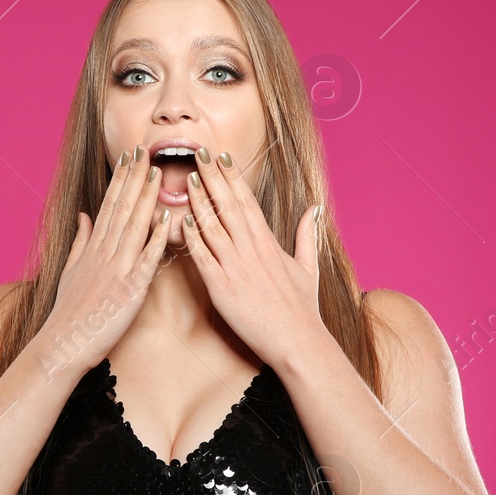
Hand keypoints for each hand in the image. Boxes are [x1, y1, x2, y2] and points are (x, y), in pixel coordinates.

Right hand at [34, 146, 171, 379]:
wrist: (64, 343)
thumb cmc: (69, 312)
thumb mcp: (70, 270)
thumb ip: (79, 240)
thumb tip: (83, 214)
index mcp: (92, 247)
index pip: (109, 204)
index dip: (120, 179)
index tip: (130, 156)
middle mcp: (104, 253)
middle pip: (122, 208)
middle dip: (134, 177)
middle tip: (146, 150)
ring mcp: (117, 269)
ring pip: (135, 226)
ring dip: (147, 198)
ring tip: (158, 172)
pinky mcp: (130, 289)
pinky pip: (146, 259)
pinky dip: (157, 237)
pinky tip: (167, 218)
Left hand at [179, 146, 324, 368]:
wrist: (298, 342)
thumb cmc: (302, 309)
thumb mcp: (309, 266)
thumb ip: (307, 234)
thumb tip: (315, 208)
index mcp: (269, 242)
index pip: (247, 200)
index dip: (232, 176)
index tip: (220, 156)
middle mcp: (251, 250)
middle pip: (228, 205)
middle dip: (212, 177)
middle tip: (198, 152)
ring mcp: (236, 268)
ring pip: (212, 226)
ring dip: (198, 201)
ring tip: (186, 178)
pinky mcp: (222, 289)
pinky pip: (202, 258)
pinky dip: (192, 238)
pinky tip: (181, 220)